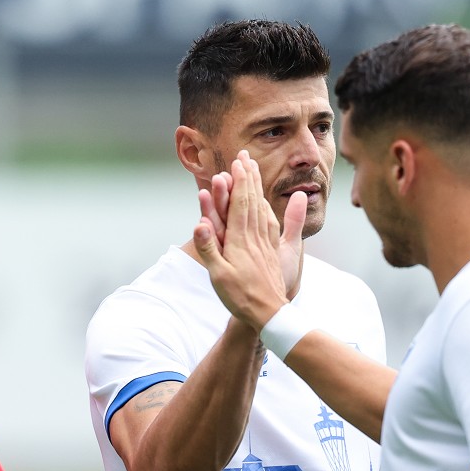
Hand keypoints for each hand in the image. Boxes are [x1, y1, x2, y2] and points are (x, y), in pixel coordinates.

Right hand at [194, 152, 304, 330]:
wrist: (269, 314)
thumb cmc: (240, 297)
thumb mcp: (218, 275)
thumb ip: (209, 247)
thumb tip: (199, 223)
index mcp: (241, 241)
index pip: (241, 204)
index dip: (240, 182)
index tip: (237, 162)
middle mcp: (255, 238)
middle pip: (253, 200)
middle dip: (249, 177)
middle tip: (246, 156)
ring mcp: (264, 243)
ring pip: (262, 209)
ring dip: (257, 187)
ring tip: (253, 171)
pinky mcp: (270, 251)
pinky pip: (269, 224)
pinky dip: (266, 208)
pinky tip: (265, 203)